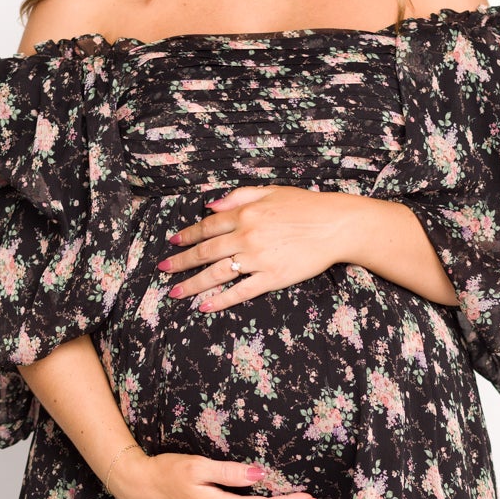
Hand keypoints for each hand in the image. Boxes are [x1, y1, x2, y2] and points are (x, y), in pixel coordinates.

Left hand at [158, 185, 359, 310]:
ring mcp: (258, 259)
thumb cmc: (305, 206)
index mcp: (245, 213)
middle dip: (181, 262)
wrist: (335, 225)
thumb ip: (238, 197)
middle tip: (164, 270)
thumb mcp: (270, 191)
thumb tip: (210, 206)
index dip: (188, 236)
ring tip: (176, 293)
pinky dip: (220, 300)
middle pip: (205, 252)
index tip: (173, 243)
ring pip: (217, 274)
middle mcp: (246, 236)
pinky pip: (240, 291)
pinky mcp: (271, 278)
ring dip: (193, 284)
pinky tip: (204, 306)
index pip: (208, 227)